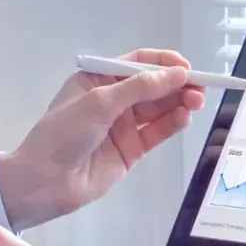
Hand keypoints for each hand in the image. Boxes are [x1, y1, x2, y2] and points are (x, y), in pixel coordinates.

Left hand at [0, 49, 203, 229]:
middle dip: (176, 84)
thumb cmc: (62, 133)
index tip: (185, 67)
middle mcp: (112, 99)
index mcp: (97, 79)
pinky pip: (157, 132)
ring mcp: (122, 125)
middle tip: (201, 86)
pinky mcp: (131, 149)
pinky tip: (185, 116)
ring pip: (158, 108)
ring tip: (197, 100)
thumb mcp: (98, 103)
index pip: (136, 63)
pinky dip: (173, 123)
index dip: (162, 63)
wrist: (44, 182)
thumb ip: (139, 89)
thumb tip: (176, 75)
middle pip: (152, 86)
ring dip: (179, 102)